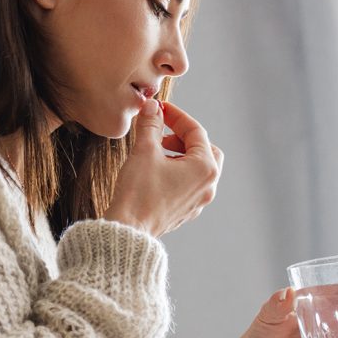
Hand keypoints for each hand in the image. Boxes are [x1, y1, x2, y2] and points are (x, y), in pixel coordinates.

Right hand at [104, 99, 223, 236]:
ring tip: (155, 151)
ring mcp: (199, 200)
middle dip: (184, 137)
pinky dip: (177, 171)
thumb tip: (152, 107)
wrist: (129, 230)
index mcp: (204, 168)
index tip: (159, 108)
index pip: (196, 131)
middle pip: (205, 149)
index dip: (176, 116)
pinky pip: (189, 184)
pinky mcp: (187, 210)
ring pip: (198, 167)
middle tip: (163, 133)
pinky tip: (156, 170)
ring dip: (180, 154)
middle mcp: (208, 185)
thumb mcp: (144, 151)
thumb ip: (151, 124)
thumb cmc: (138, 193)